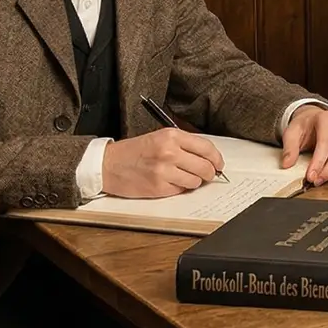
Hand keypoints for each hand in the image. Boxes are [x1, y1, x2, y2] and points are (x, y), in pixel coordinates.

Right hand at [101, 128, 224, 197]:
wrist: (108, 165)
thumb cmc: (134, 151)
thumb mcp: (160, 137)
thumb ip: (184, 145)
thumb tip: (208, 157)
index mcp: (171, 136)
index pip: (207, 148)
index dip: (217, 158)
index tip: (219, 164)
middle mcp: (170, 152)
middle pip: (205, 167)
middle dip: (210, 173)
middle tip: (207, 174)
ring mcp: (164, 171)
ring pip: (196, 181)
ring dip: (194, 182)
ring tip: (182, 177)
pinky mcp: (158, 187)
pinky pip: (181, 190)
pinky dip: (179, 188)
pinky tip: (169, 182)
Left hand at [282, 104, 327, 185]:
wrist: (314, 120)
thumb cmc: (305, 126)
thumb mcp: (292, 132)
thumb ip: (289, 147)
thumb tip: (287, 164)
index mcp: (327, 119)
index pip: (326, 141)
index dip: (319, 161)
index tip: (310, 175)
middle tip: (317, 181)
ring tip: (324, 179)